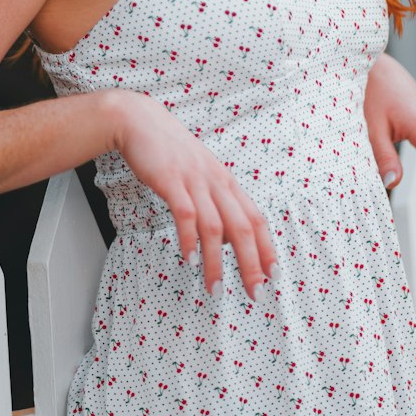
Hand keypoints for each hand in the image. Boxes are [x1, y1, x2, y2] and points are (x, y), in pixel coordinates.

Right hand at [110, 92, 277, 301]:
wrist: (141, 122)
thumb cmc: (171, 152)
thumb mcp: (202, 174)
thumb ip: (216, 202)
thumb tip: (227, 239)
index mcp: (227, 182)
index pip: (256, 219)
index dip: (267, 248)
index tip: (274, 276)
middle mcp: (217, 182)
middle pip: (243, 228)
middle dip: (251, 264)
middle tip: (255, 294)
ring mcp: (195, 181)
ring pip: (215, 227)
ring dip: (217, 262)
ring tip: (215, 290)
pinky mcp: (171, 180)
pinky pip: (185, 214)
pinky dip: (189, 240)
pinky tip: (189, 259)